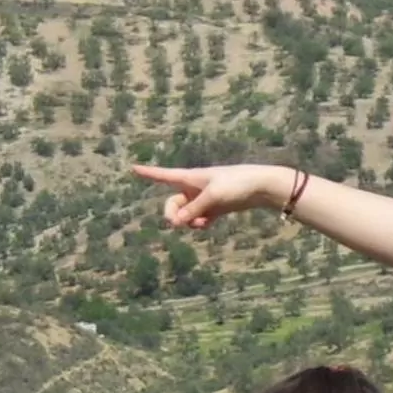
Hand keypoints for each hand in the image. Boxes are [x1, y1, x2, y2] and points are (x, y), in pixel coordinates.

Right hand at [132, 162, 292, 229]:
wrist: (260, 186)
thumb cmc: (236, 184)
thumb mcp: (212, 197)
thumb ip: (193, 210)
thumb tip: (176, 223)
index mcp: (190, 177)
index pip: (163, 175)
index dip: (147, 173)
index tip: (132, 167)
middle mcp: (193, 187)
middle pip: (171, 204)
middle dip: (173, 215)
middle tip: (180, 224)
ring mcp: (202, 198)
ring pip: (184, 214)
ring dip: (188, 222)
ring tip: (201, 223)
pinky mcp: (214, 208)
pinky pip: (197, 219)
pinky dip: (199, 224)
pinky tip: (207, 224)